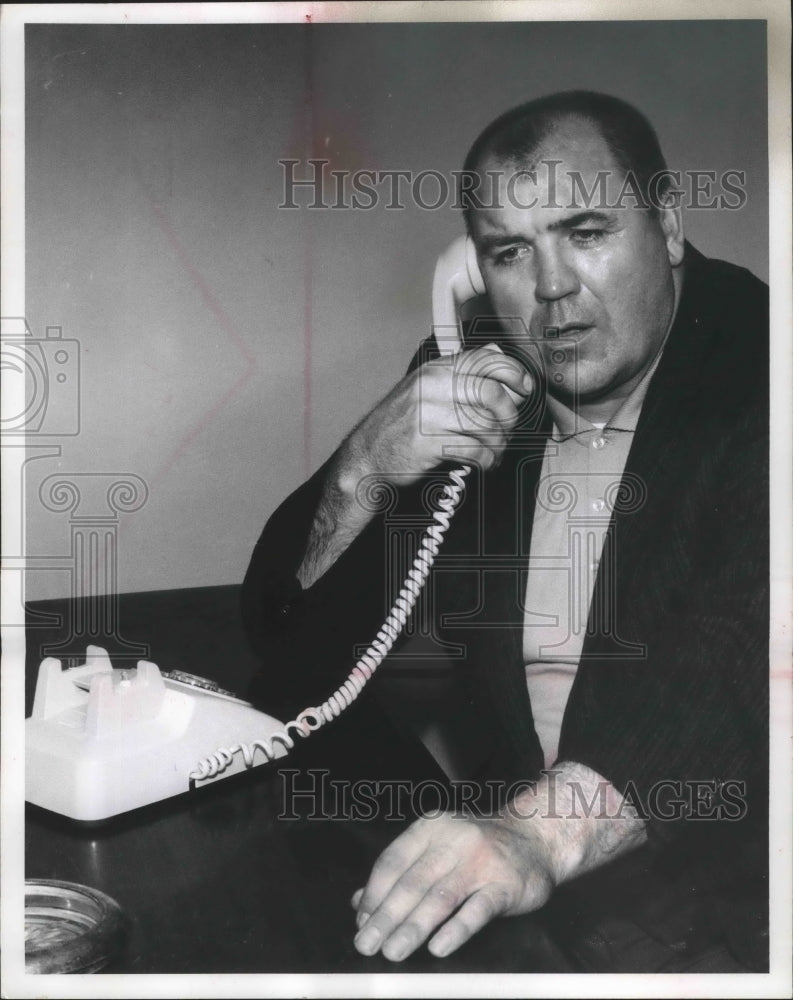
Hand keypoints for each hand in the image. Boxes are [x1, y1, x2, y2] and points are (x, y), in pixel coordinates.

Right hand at [337, 344, 532, 489]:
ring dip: (499, 442)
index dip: (513, 373)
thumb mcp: (425, 388)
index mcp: (434, 370)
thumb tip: (496, 352)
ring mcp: (427, 415)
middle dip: (508, 415)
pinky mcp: (427, 444)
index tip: (524, 388)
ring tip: (496, 450)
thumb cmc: (399, 424)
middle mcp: (431, 387)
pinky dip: (487, 459)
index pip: (484, 360)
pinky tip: (485, 462)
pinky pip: (473, 450)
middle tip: (508, 428)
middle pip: (490, 393)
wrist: (365, 456)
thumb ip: (459, 372)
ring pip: (484, 424)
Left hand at [350, 812, 555, 961]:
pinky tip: (438, 948)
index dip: (374, 894)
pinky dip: (456, 930)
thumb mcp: (437, 847)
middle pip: (412, 882)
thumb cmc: (477, 847)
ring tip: (392, 952)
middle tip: (367, 945)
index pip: (393, 861)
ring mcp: (481, 861)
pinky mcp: (506, 884)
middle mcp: (454, 840)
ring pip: (440, 898)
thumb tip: (359, 903)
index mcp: (431, 828)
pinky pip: (477, 910)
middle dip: (385, 917)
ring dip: (412, 928)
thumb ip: (400, 872)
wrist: (536, 837)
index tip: (361, 922)